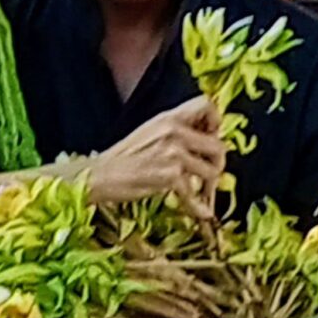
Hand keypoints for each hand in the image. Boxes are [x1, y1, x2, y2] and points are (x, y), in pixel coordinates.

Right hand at [91, 96, 225, 216]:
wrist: (99, 175)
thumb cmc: (122, 158)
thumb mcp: (150, 133)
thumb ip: (176, 132)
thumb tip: (203, 140)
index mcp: (169, 118)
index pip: (206, 105)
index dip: (215, 121)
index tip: (212, 136)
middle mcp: (174, 131)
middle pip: (218, 145)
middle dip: (217, 163)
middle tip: (210, 173)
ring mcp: (173, 153)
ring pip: (213, 170)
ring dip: (210, 186)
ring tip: (201, 193)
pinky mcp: (171, 175)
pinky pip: (195, 193)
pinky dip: (198, 206)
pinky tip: (201, 212)